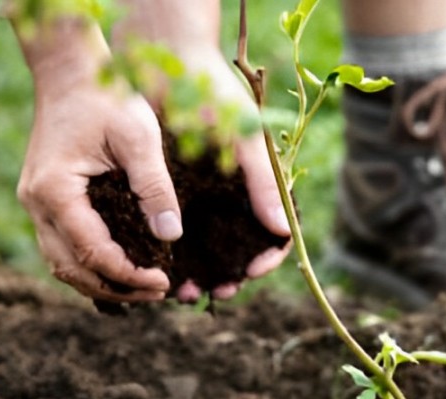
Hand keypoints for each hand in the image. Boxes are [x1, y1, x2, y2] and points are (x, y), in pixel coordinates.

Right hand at [16, 18, 175, 301]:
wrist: (71, 69)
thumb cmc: (107, 95)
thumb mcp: (139, 137)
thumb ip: (155, 187)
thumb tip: (170, 236)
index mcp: (55, 190)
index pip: (93, 253)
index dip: (130, 275)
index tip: (164, 282)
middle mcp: (36, 202)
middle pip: (72, 269)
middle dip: (116, 289)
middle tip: (158, 293)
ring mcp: (34, 202)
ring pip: (62, 264)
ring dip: (101, 283)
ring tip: (144, 289)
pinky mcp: (43, 199)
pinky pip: (62, 246)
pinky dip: (90, 265)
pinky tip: (123, 270)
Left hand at [159, 50, 292, 302]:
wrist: (165, 59)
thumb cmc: (213, 93)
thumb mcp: (244, 137)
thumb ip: (263, 183)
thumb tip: (282, 231)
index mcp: (258, 183)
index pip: (274, 233)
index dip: (267, 257)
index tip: (251, 271)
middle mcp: (232, 194)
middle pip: (239, 248)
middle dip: (231, 275)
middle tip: (218, 292)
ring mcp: (202, 194)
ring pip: (206, 248)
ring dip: (200, 273)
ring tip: (185, 291)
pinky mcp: (170, 190)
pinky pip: (175, 232)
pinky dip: (172, 255)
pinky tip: (163, 270)